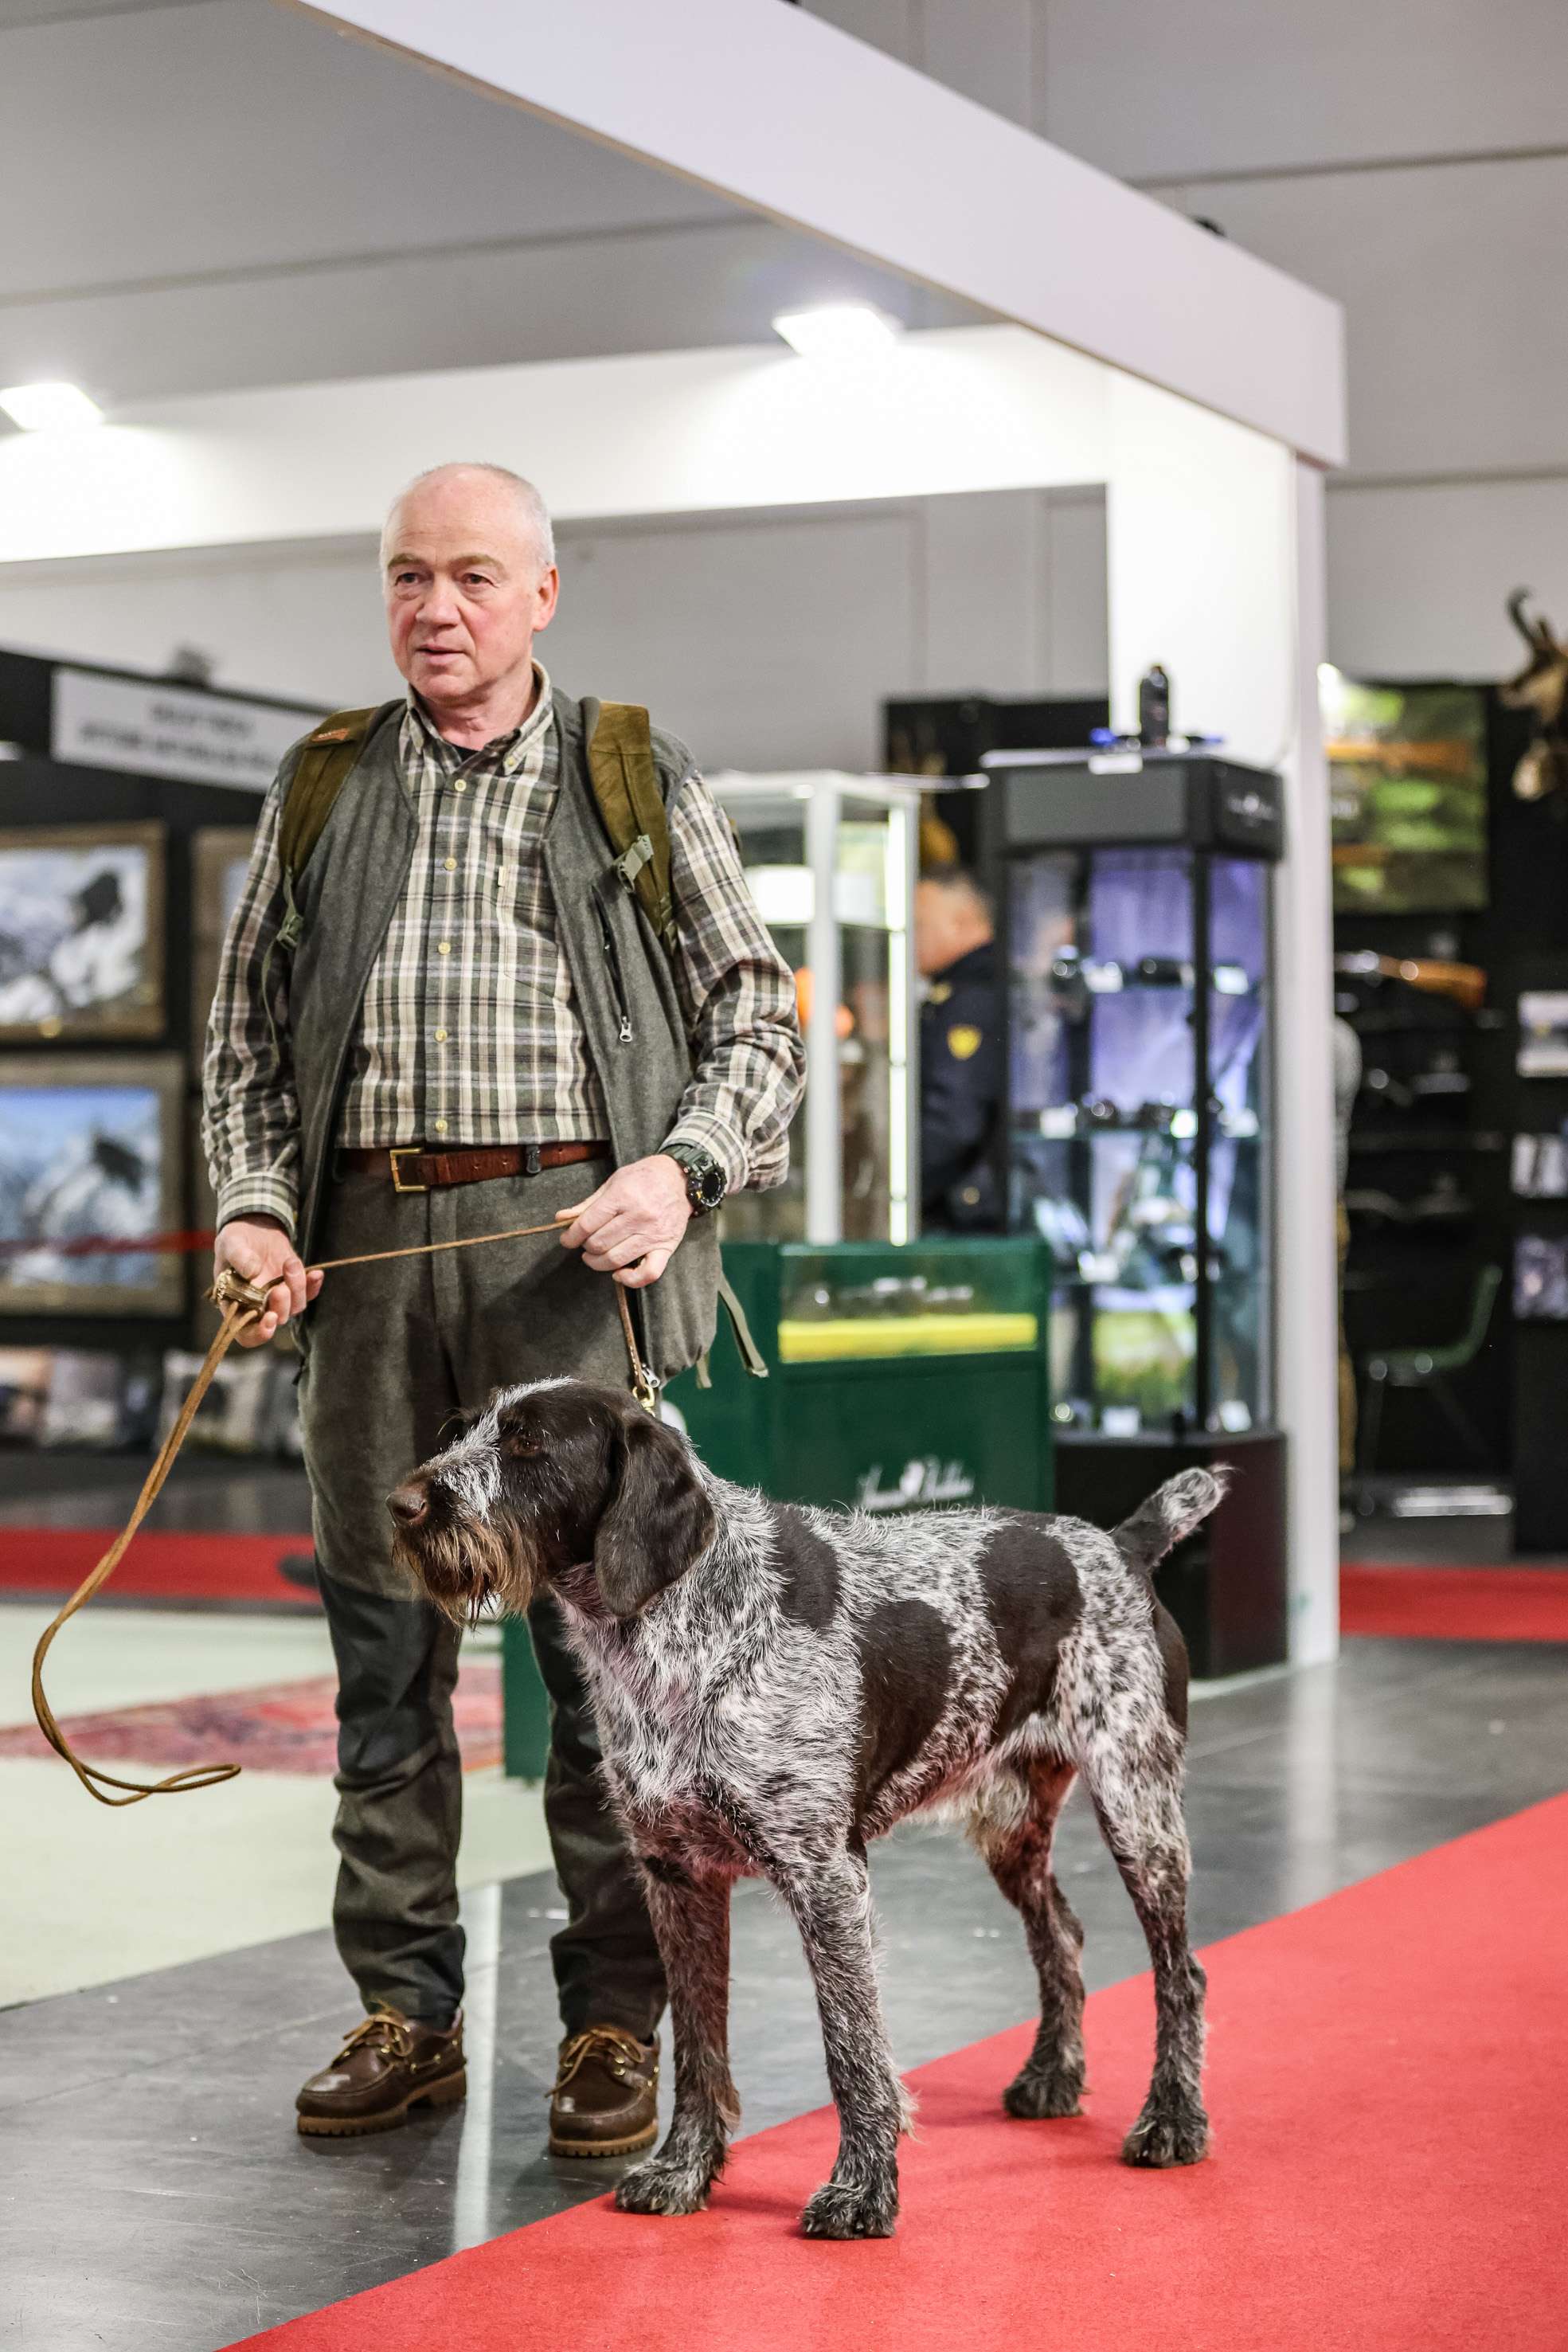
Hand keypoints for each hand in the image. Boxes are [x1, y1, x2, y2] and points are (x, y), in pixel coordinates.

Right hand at [213, 1214, 322, 1346]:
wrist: (254, 1229)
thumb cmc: (235, 1241)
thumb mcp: (230, 1243)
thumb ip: (238, 1257)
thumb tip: (252, 1271)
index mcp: (235, 1305)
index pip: (247, 1334)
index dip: (259, 1334)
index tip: (269, 1318)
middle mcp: (258, 1307)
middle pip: (276, 1320)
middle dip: (281, 1306)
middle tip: (280, 1287)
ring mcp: (278, 1298)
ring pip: (295, 1307)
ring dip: (297, 1288)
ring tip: (290, 1263)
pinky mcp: (295, 1286)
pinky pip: (309, 1293)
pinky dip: (314, 1285)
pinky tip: (315, 1273)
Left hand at [556, 1154, 691, 1288]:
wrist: (680, 1179)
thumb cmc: (644, 1178)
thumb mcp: (613, 1183)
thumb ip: (587, 1204)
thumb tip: (561, 1218)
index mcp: (623, 1196)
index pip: (587, 1224)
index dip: (571, 1236)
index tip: (566, 1239)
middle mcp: (638, 1216)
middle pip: (599, 1243)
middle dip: (585, 1246)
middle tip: (585, 1243)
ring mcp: (653, 1234)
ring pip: (616, 1259)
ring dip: (598, 1262)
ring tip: (594, 1256)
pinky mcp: (666, 1247)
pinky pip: (648, 1273)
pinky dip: (630, 1279)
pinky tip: (619, 1274)